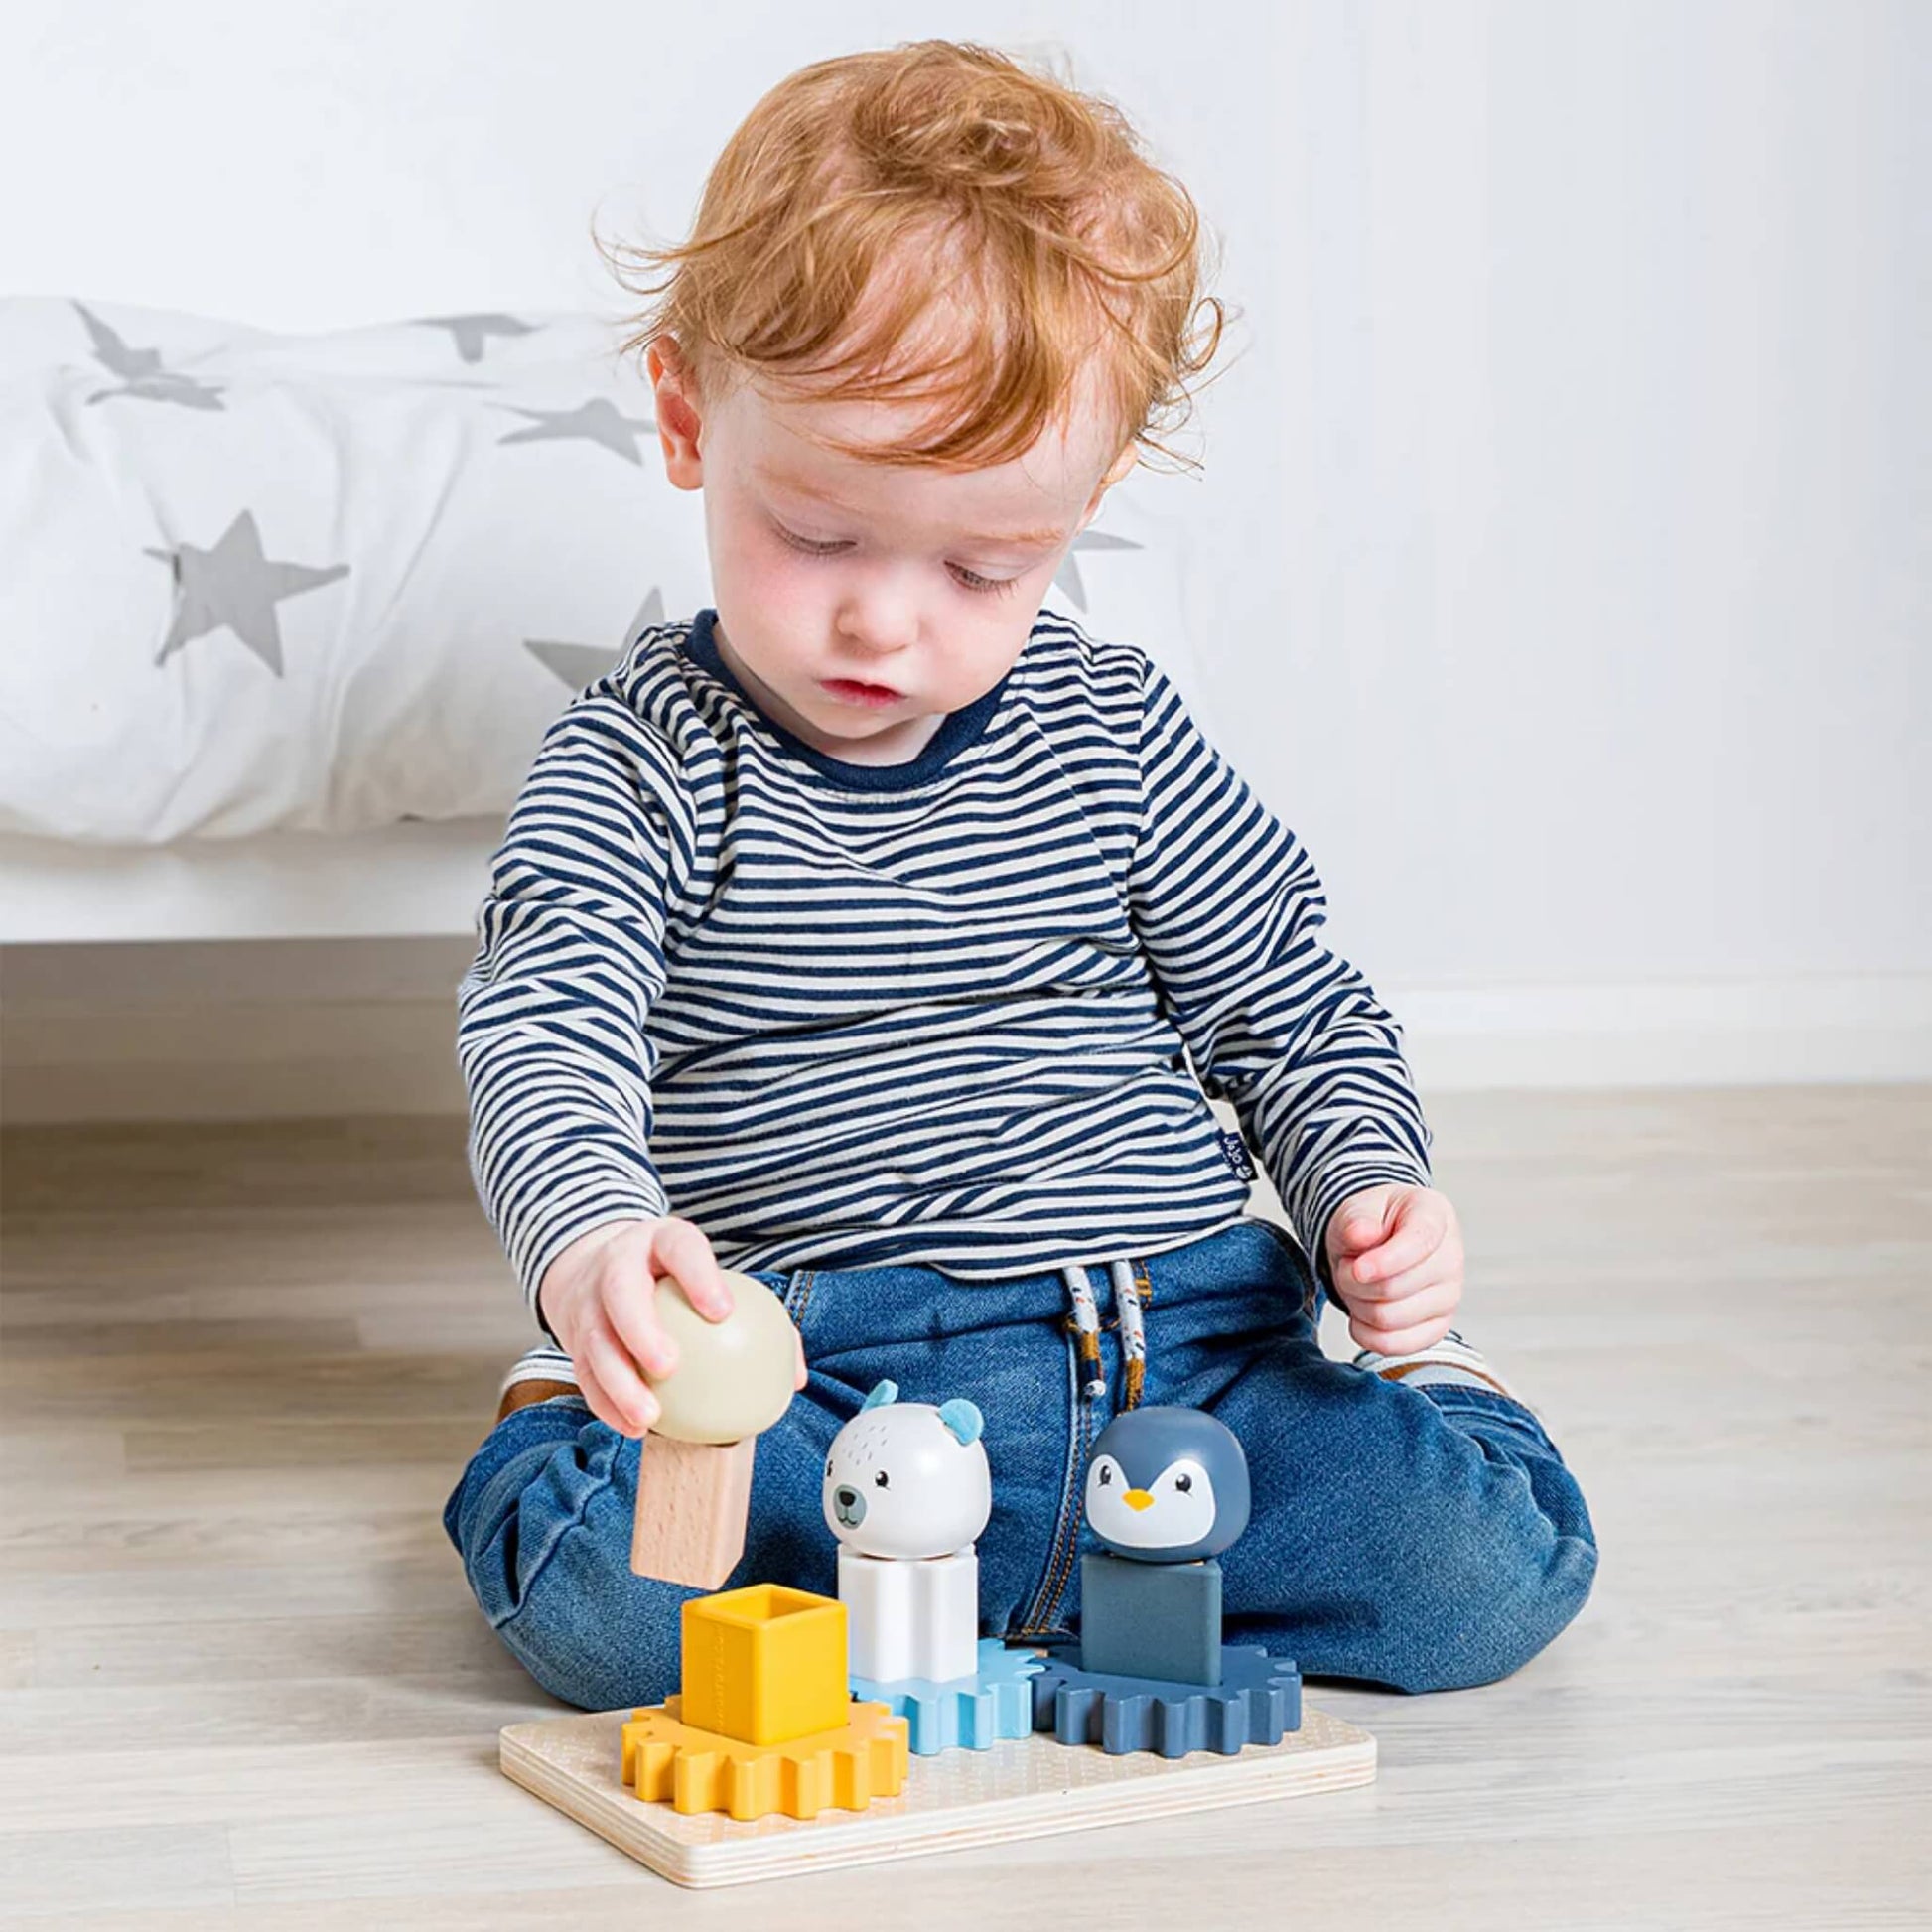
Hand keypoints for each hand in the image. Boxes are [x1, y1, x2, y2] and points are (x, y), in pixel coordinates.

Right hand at [537, 1215, 808, 1436]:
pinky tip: (634, 1428)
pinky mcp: (572, 1336)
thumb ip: (756, 1317)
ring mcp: (588, 1299)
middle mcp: (618, 1264)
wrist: (595, 1267)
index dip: (698, 1275)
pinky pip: (584, 1372)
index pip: (680, 1247)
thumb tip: (795, 1376)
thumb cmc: (674, 1280)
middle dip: (641, 1328)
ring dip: (620, 1381)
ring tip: (651, 1414)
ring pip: (595, 1339)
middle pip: (621, 1291)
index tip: (722, 1311)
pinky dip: (606, 1403)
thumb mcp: (708, 1278)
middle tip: (670, 1366)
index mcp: (660, 1242)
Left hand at [1324, 1184, 1463, 1355]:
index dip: (1384, 1261)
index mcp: (1434, 1216)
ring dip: (1357, 1305)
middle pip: (1394, 1288)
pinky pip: (1395, 1345)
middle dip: (1354, 1280)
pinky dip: (1366, 1333)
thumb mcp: (1357, 1208)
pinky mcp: (1437, 1328)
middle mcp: (1451, 1258)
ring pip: (1389, 1319)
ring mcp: (1448, 1297)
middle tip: (1348, 1266)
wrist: (1377, 1243)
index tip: (1357, 1268)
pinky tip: (1361, 1312)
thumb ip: (1356, 1219)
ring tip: (1358, 1285)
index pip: (1418, 1243)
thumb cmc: (1373, 1222)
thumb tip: (1361, 1235)